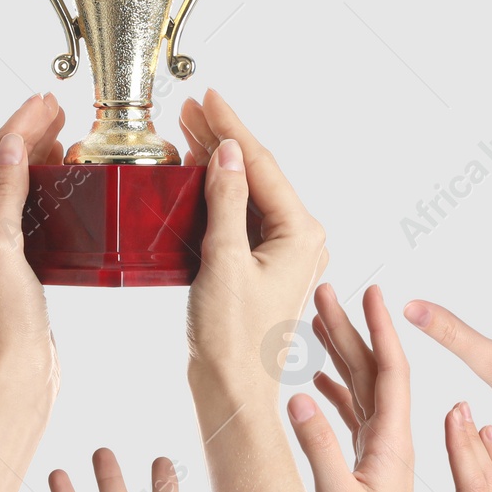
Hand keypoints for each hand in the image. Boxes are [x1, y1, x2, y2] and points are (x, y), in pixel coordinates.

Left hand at [0, 94, 64, 389]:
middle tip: (52, 106)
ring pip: (3, 190)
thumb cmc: (0, 327)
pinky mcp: (0, 264)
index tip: (38, 103)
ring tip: (59, 129)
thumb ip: (6, 193)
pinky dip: (36, 189)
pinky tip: (56, 171)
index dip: (10, 131)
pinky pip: (16, 212)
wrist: (17, 381)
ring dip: (31, 159)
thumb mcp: (1, 251)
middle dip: (20, 138)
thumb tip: (12, 144)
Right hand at [179, 90, 326, 401]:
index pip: (262, 164)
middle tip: (191, 110)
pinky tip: (196, 179)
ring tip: (189, 133)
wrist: (231, 392)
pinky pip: (241, 218)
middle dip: (223, 139)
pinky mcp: (260, 268)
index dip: (232, 127)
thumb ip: (226, 202)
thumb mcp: (224, 261)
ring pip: (248, 194)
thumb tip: (227, 154)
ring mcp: (281, 255)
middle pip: (257, 174)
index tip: (208, 99)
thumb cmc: (234, 340)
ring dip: (218, 164)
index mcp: (301, 234)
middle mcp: (300, 240)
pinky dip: (217, 194)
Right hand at [286, 284, 413, 491]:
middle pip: (373, 372)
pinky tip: (317, 380)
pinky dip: (335, 390)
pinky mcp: (368, 468)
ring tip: (316, 320)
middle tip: (324, 290)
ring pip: (361, 390)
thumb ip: (318, 449)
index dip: (380, 329)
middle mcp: (392, 442)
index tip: (370, 290)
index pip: (391, 372)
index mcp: (394, 443)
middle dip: (350, 328)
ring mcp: (381, 454)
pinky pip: (353, 416)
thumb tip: (298, 395)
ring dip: (340, 354)